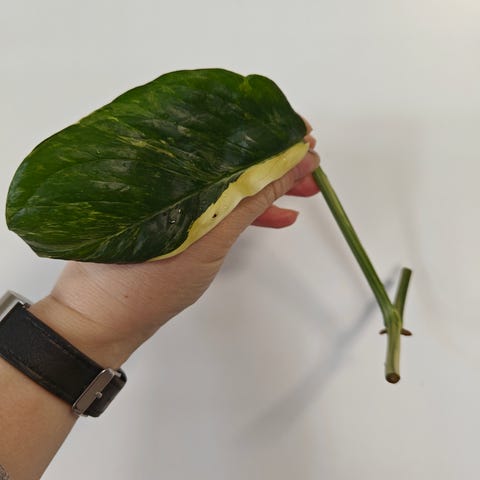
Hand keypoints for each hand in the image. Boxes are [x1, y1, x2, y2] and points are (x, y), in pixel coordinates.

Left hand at [30, 126, 319, 367]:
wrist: (109, 318)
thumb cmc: (146, 281)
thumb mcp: (210, 238)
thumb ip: (252, 200)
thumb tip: (291, 163)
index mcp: (167, 166)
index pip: (227, 135)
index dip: (269, 133)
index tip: (301, 134)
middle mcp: (168, 172)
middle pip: (231, 155)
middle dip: (274, 158)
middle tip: (307, 162)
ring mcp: (174, 195)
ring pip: (229, 179)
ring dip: (267, 184)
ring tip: (302, 188)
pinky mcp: (180, 215)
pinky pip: (220, 202)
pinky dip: (248, 208)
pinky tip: (277, 213)